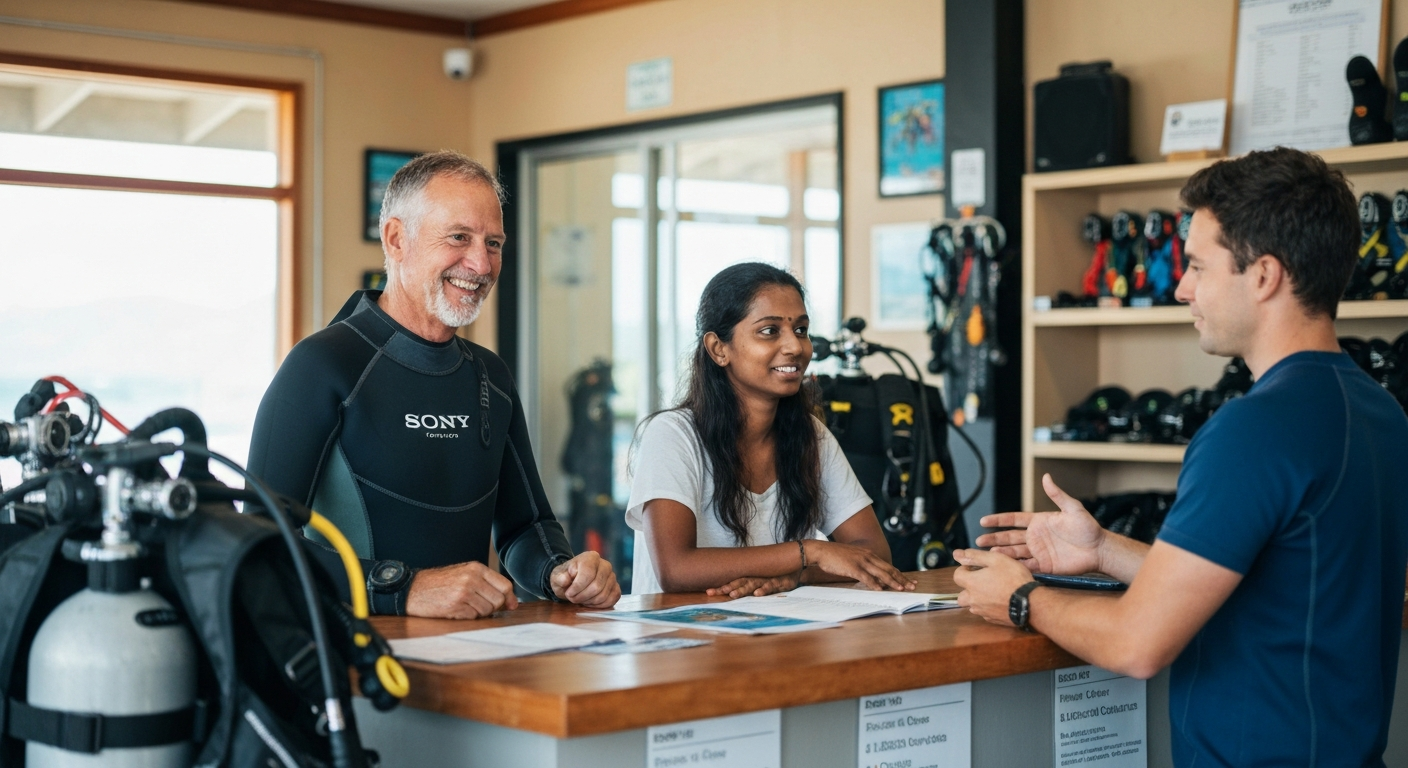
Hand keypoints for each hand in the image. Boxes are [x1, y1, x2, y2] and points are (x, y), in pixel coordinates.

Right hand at [406, 561, 517, 618]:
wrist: (413, 589)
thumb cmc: (439, 583)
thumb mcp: (463, 574)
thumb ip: (485, 583)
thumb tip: (510, 601)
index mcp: (476, 568)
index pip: (505, 585)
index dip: (510, 598)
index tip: (511, 605)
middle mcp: (472, 578)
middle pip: (498, 600)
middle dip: (492, 607)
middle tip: (478, 606)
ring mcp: (464, 592)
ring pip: (487, 611)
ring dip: (478, 613)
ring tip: (464, 606)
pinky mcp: (456, 606)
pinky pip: (473, 617)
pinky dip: (467, 617)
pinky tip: (456, 610)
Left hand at [550, 551, 620, 607]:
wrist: (573, 581)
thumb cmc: (566, 578)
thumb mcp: (557, 576)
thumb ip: (560, 578)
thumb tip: (565, 579)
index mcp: (591, 557)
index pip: (588, 574)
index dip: (577, 587)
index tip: (568, 593)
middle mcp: (605, 565)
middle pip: (597, 586)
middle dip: (582, 596)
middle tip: (573, 598)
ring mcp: (612, 577)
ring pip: (603, 595)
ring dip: (589, 602)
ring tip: (580, 599)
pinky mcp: (615, 587)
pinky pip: (612, 599)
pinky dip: (599, 605)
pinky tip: (590, 602)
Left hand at [707, 573, 798, 597]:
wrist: (798, 564)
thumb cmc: (777, 576)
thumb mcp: (763, 581)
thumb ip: (750, 586)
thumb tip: (733, 593)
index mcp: (751, 577)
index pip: (733, 581)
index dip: (721, 586)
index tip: (708, 591)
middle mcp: (757, 577)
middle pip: (739, 582)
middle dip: (726, 588)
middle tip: (713, 592)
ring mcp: (768, 579)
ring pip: (752, 584)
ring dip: (742, 589)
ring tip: (732, 594)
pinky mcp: (780, 581)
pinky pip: (771, 586)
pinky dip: (764, 589)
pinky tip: (757, 594)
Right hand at [807, 540, 915, 590]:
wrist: (821, 550)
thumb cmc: (835, 556)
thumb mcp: (853, 558)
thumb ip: (863, 566)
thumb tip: (871, 578)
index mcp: (869, 554)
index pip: (888, 566)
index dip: (900, 574)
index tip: (909, 581)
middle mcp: (868, 556)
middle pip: (889, 569)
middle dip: (902, 579)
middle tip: (912, 586)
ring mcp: (861, 561)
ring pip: (881, 573)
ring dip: (892, 582)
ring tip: (901, 589)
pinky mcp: (853, 567)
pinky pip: (866, 577)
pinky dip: (874, 584)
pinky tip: (880, 590)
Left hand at [952, 548, 1034, 626]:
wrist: (1030, 602)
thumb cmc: (1013, 577)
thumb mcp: (996, 559)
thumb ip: (976, 556)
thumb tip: (956, 553)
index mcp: (971, 583)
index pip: (957, 576)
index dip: (964, 569)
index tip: (976, 567)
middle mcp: (973, 599)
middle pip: (961, 595)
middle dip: (968, 588)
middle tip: (983, 582)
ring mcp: (982, 611)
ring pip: (972, 605)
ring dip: (977, 599)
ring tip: (992, 591)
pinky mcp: (992, 620)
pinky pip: (984, 613)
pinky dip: (988, 607)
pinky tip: (1000, 601)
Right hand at [974, 474, 1105, 575]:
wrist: (1099, 549)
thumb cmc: (1088, 527)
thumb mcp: (1073, 508)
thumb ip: (1057, 494)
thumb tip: (1046, 477)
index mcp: (1039, 522)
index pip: (1014, 519)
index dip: (999, 520)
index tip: (984, 521)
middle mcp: (1036, 537)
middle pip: (1010, 537)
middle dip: (994, 539)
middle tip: (979, 540)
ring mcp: (1039, 552)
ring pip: (1015, 552)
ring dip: (1002, 553)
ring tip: (988, 554)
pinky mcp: (1045, 565)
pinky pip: (1027, 566)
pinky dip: (1016, 566)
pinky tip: (1005, 567)